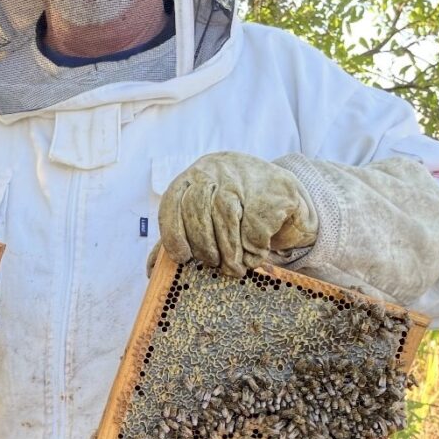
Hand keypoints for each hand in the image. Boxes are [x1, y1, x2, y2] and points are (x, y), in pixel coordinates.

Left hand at [152, 152, 317, 277]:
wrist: (285, 193)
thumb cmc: (238, 209)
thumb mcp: (206, 216)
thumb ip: (180, 237)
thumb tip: (153, 269)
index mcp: (193, 176)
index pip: (171, 202)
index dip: (173, 233)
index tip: (182, 258)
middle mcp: (215, 169)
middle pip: (197, 210)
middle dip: (204, 245)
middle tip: (214, 264)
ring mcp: (246, 175)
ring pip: (226, 215)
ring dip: (230, 249)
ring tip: (236, 266)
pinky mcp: (276, 188)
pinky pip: (256, 224)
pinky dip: (254, 247)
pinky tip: (256, 252)